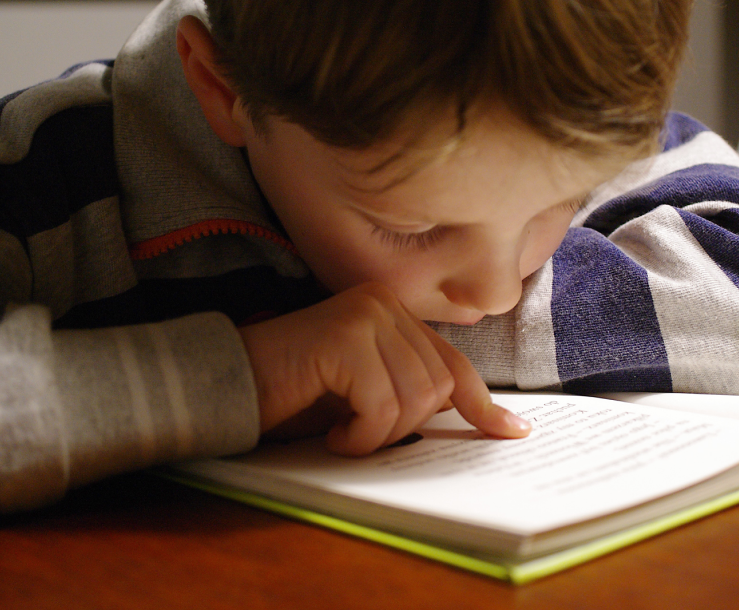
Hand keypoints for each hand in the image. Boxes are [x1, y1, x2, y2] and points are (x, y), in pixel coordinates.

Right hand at [239, 282, 530, 454]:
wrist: (226, 385)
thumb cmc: (294, 394)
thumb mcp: (365, 393)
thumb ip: (412, 390)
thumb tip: (480, 419)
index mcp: (393, 312)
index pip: (452, 363)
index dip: (484, 404)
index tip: (512, 432)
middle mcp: (383, 303)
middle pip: (437, 387)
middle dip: (405, 428)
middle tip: (360, 434)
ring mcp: (366, 315)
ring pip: (415, 399)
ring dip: (379, 434)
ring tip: (342, 431)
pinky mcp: (345, 337)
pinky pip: (381, 406)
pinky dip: (359, 436)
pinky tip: (331, 433)